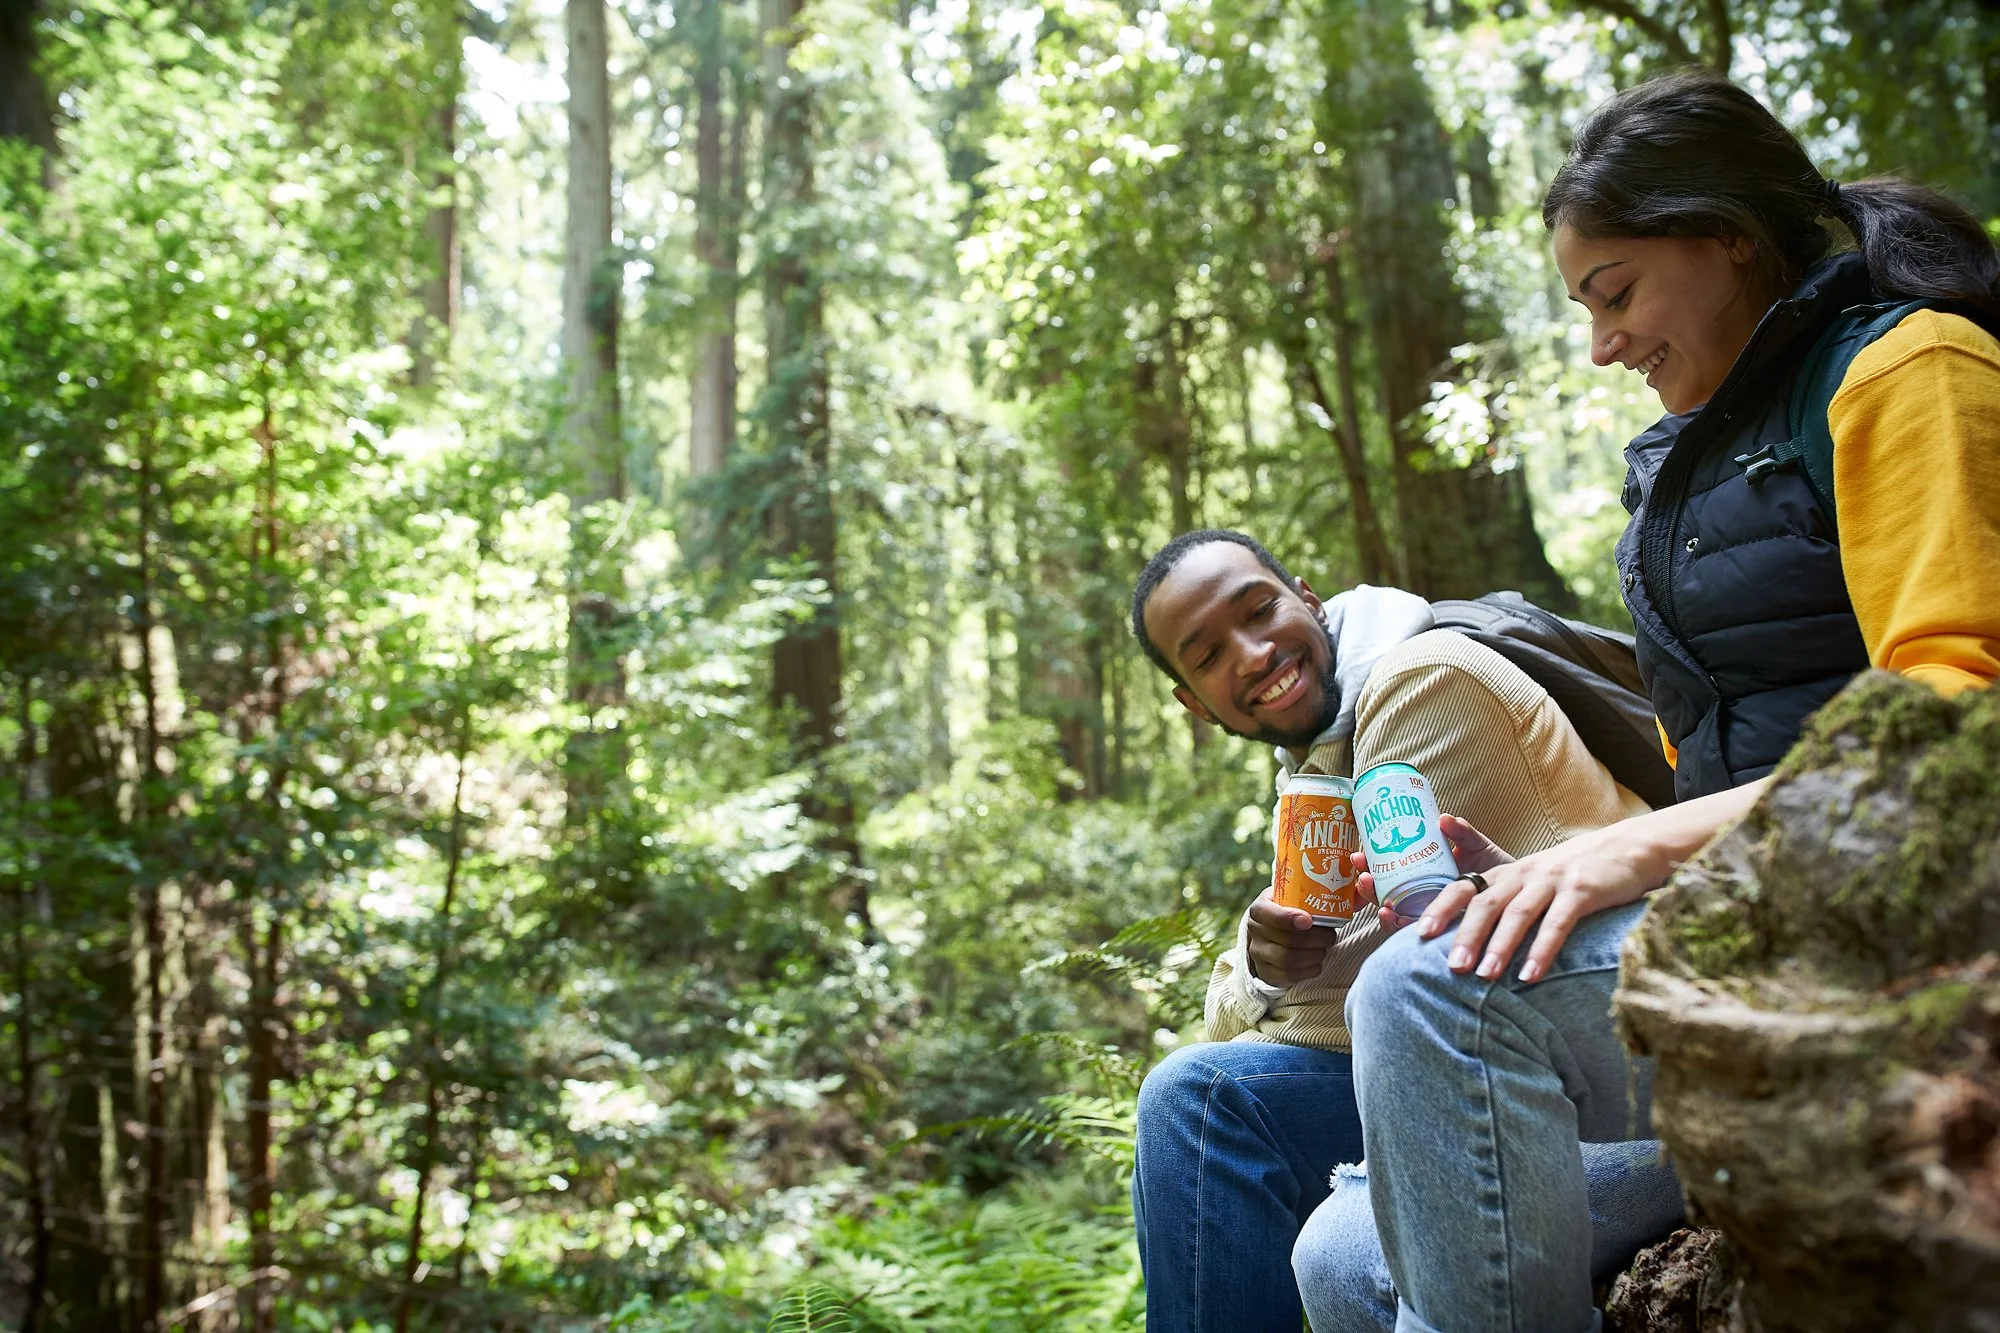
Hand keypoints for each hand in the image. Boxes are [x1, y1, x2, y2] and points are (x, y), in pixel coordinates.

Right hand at [1245, 887, 1343, 986]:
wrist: (1272, 933)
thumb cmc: (1292, 911)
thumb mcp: (1298, 897)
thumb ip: (1328, 892)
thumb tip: (1363, 889)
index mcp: (1260, 908)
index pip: (1267, 914)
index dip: (1287, 918)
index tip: (1309, 920)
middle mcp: (1254, 931)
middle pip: (1285, 940)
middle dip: (1315, 939)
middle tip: (1330, 936)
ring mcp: (1258, 954)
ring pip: (1288, 960)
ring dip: (1314, 955)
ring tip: (1324, 948)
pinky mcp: (1266, 973)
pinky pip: (1289, 976)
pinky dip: (1309, 970)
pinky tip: (1317, 962)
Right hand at [1354, 815, 1512, 932]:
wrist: (1523, 896)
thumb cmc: (1497, 868)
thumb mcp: (1477, 846)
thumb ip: (1463, 833)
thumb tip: (1444, 818)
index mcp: (1423, 870)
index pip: (1388, 866)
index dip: (1370, 862)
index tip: (1359, 854)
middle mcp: (1420, 893)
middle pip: (1384, 890)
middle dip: (1368, 885)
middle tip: (1364, 875)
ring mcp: (1428, 912)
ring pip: (1394, 912)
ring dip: (1381, 907)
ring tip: (1380, 902)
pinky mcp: (1439, 931)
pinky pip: (1413, 932)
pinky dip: (1399, 926)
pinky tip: (1394, 917)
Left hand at [1413, 815, 1667, 984]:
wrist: (1629, 848)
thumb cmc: (1575, 873)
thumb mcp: (1536, 880)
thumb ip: (1508, 901)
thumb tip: (1476, 939)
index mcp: (1508, 873)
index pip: (1464, 887)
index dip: (1441, 908)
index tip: (1419, 934)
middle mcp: (1524, 874)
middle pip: (1485, 903)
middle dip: (1465, 935)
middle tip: (1450, 967)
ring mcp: (1553, 881)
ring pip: (1518, 914)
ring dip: (1499, 946)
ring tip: (1484, 976)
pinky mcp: (1583, 891)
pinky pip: (1558, 923)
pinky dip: (1543, 950)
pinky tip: (1531, 975)